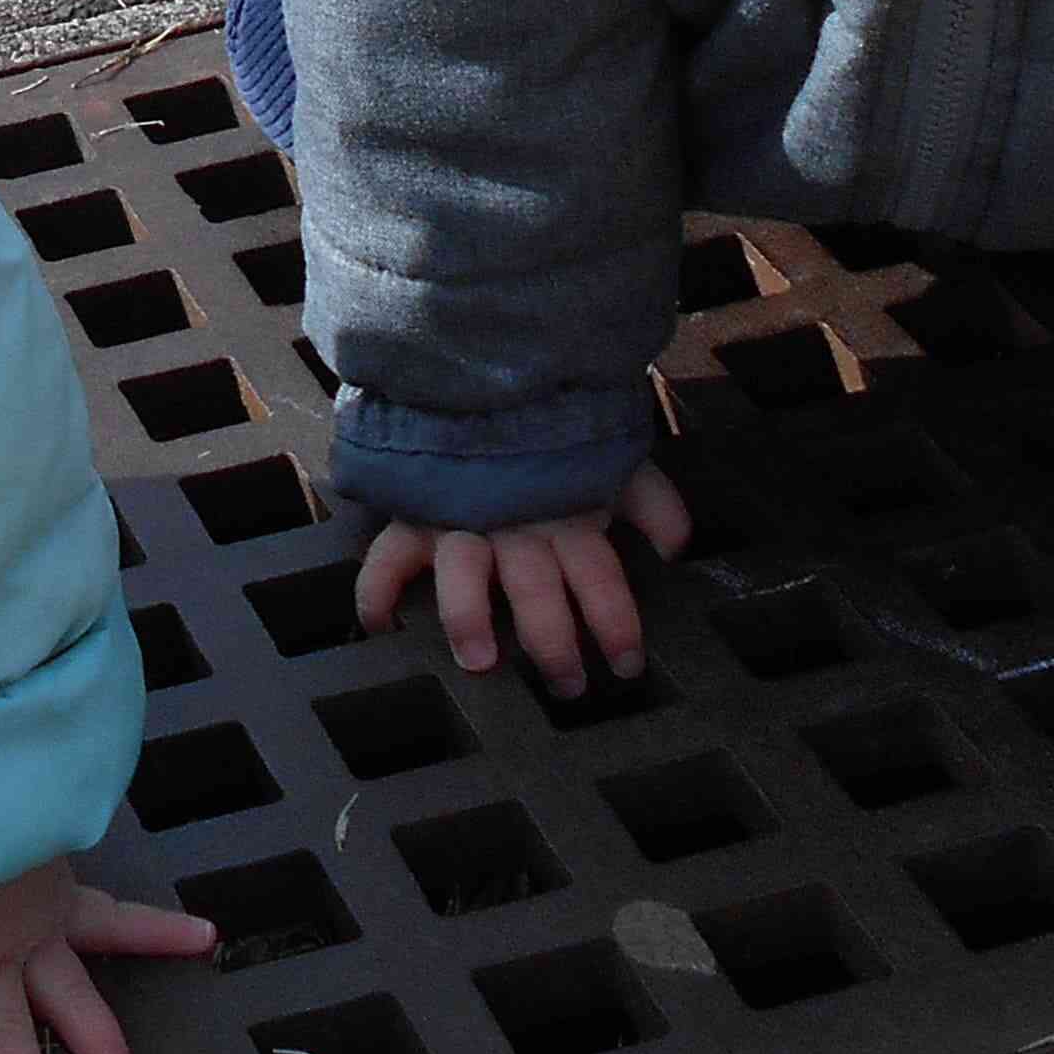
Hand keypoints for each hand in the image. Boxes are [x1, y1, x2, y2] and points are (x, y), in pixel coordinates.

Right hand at [351, 465, 694, 692]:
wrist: (486, 367)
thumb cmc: (553, 431)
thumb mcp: (612, 456)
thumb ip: (650, 499)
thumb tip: (677, 547)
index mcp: (566, 513)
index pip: (597, 574)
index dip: (614, 622)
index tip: (627, 664)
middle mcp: (513, 523)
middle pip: (535, 589)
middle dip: (552, 643)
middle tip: (567, 686)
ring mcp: (459, 519)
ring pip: (462, 575)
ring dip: (468, 619)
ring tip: (479, 661)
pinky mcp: (413, 515)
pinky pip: (385, 556)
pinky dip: (376, 592)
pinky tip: (382, 629)